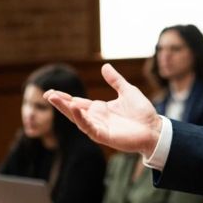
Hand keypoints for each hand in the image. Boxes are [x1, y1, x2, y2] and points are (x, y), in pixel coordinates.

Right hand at [45, 63, 162, 154]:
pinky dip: (81, 119)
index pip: (77, 102)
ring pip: (77, 119)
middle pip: (73, 110)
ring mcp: (99, 128)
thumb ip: (115, 81)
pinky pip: (89, 128)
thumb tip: (105, 66)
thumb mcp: (127, 91)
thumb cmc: (142, 113)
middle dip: (60, 103)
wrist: (155, 129)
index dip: (65, 98)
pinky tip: (75, 108)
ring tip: (54, 98)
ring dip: (66, 109)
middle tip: (47, 94)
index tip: (52, 91)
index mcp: (99, 109)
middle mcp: (96, 119)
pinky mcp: (104, 136)